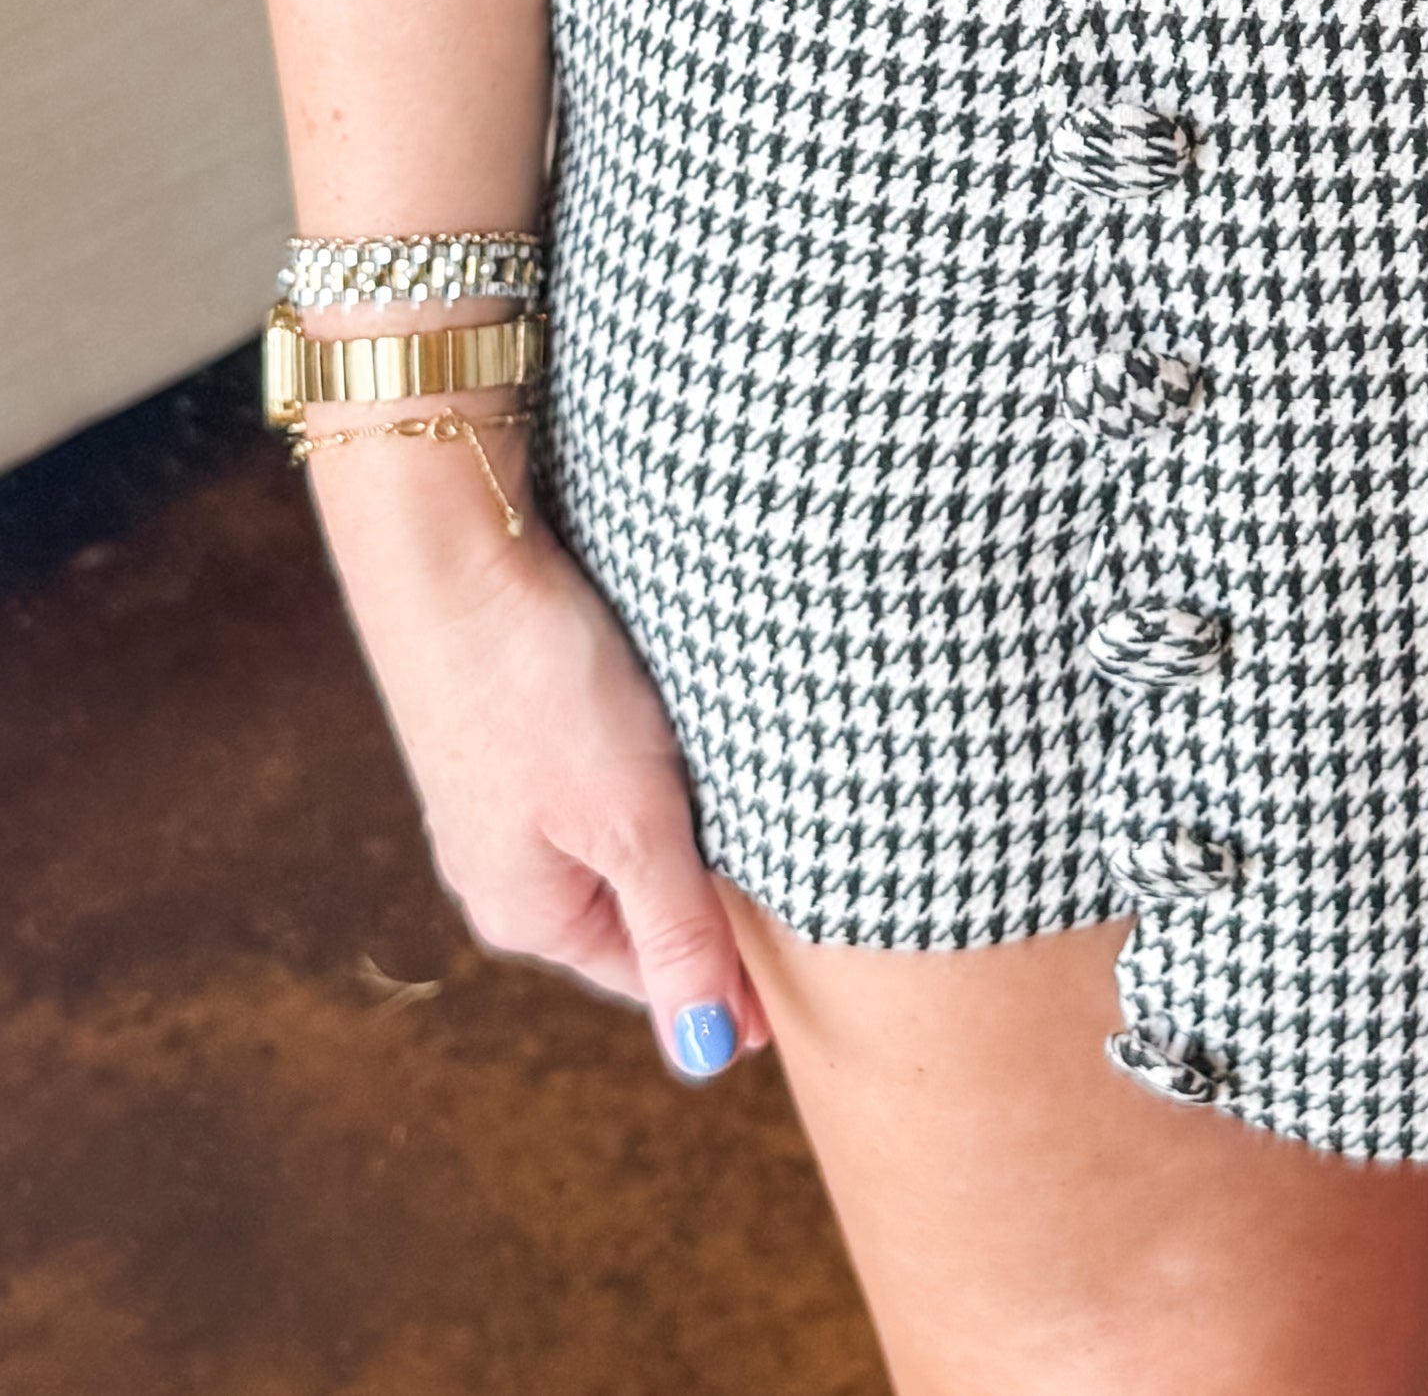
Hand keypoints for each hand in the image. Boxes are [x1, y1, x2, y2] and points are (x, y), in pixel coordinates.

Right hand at [307, 434, 770, 1083]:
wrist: (455, 555)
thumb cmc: (542, 690)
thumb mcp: (631, 824)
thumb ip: (675, 935)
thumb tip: (707, 1059)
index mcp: (527, 911)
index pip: (646, 974)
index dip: (720, 984)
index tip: (785, 1010)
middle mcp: (502, 863)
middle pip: (626, 909)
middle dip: (695, 911)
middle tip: (781, 911)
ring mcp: (497, 792)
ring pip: (611, 836)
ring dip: (672, 834)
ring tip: (746, 824)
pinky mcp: (504, 723)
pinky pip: (590, 773)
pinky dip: (641, 772)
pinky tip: (677, 743)